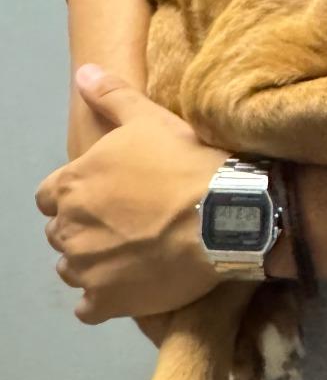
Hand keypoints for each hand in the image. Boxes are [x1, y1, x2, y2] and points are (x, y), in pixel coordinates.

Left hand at [36, 65, 227, 322]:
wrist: (225, 215)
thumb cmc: (186, 162)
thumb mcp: (152, 118)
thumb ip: (112, 96)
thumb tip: (83, 72)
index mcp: (73, 183)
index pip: (48, 195)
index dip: (77, 193)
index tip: (108, 193)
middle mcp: (69, 228)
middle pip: (62, 232)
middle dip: (86, 226)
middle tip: (129, 220)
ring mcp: (85, 269)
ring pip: (72, 269)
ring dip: (94, 261)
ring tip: (135, 251)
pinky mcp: (106, 302)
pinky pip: (89, 307)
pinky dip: (105, 297)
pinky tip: (133, 283)